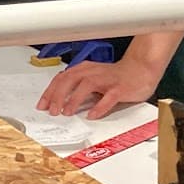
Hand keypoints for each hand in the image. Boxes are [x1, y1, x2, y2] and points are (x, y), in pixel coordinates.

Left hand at [37, 53, 160, 119]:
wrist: (141, 69)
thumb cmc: (115, 76)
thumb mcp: (92, 77)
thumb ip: (76, 86)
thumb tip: (58, 101)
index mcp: (85, 69)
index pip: (62, 78)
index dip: (50, 91)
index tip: (42, 105)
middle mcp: (94, 72)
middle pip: (70, 80)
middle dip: (58, 95)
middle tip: (51, 110)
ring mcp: (107, 80)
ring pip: (87, 86)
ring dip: (74, 99)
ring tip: (66, 112)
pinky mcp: (120, 88)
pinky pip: (109, 97)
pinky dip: (100, 106)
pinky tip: (92, 114)